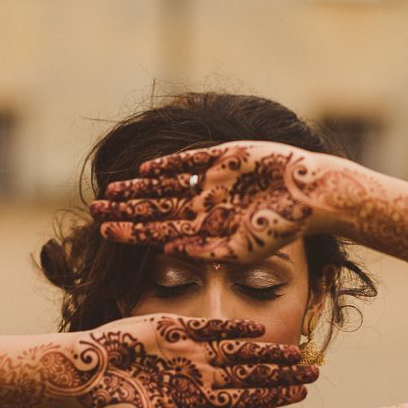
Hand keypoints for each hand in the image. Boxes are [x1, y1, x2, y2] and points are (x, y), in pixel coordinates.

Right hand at [63, 314, 317, 407]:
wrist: (83, 375)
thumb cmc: (115, 407)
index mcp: (197, 398)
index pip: (245, 396)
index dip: (273, 395)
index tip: (301, 395)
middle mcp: (198, 373)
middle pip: (249, 373)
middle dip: (280, 374)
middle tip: (314, 372)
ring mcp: (188, 349)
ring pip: (237, 350)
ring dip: (265, 352)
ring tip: (296, 353)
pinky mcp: (174, 327)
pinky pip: (209, 326)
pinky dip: (232, 328)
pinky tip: (257, 328)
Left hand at [90, 140, 338, 262]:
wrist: (312, 195)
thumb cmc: (282, 227)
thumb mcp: (242, 249)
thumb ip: (206, 251)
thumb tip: (168, 251)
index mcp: (206, 230)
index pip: (160, 232)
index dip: (132, 233)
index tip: (105, 234)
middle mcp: (204, 206)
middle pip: (156, 208)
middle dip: (126, 212)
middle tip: (95, 212)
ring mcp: (211, 181)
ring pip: (165, 185)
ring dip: (138, 189)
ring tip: (110, 193)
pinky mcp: (223, 157)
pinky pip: (188, 161)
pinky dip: (166, 165)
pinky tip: (143, 170)